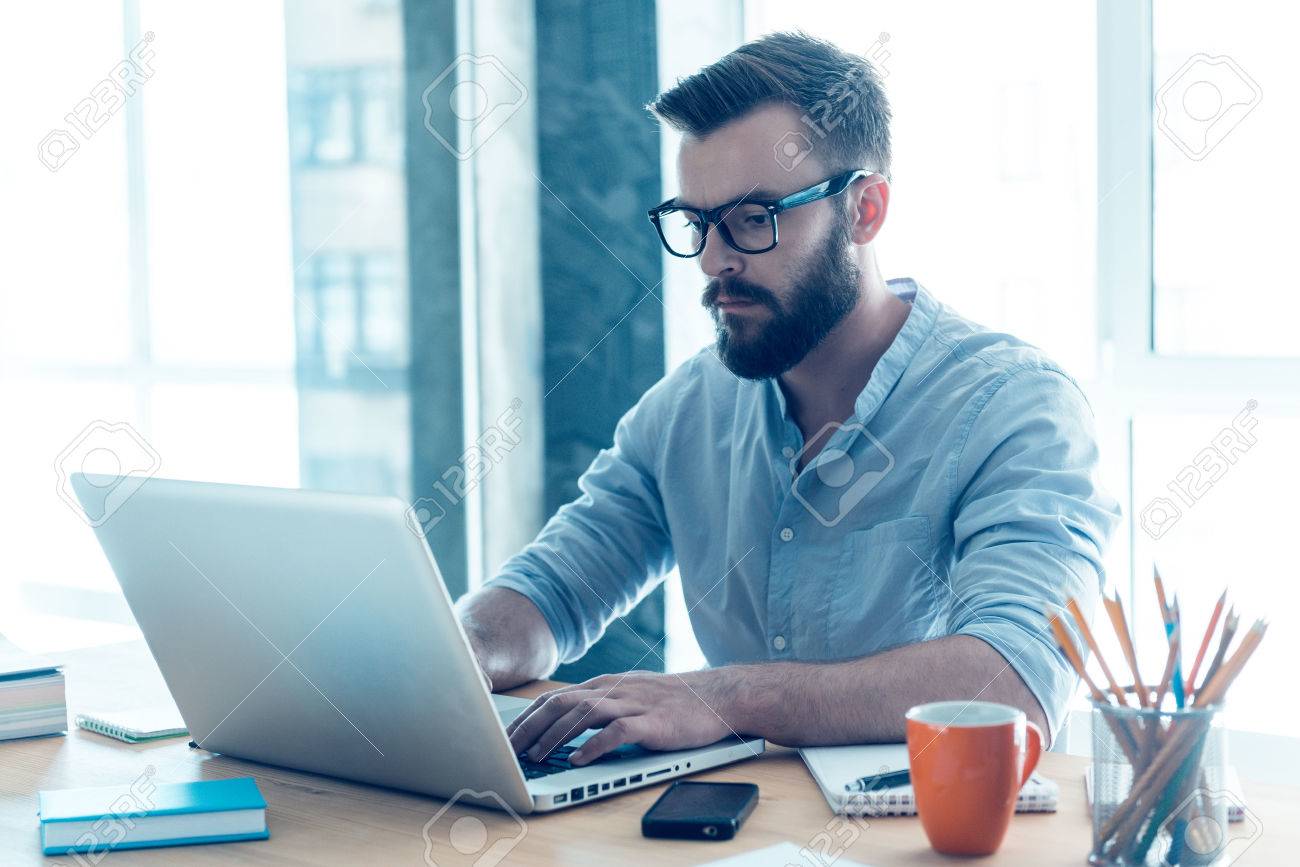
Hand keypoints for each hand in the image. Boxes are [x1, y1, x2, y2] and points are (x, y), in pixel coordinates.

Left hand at [505, 669, 738, 765]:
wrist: (719, 696)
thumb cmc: (674, 701)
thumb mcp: (630, 696)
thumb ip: (600, 706)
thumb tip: (564, 725)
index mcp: (606, 684)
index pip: (555, 697)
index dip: (527, 717)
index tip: (507, 737)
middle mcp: (615, 690)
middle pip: (561, 703)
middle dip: (531, 727)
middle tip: (510, 750)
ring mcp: (633, 704)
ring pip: (583, 714)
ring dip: (555, 736)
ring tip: (537, 756)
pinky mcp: (652, 721)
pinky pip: (617, 731)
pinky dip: (594, 745)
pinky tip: (579, 759)